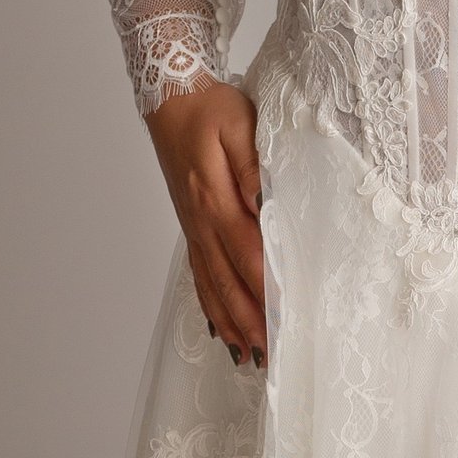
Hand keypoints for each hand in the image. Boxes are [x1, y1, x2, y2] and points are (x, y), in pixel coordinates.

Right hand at [146, 78, 266, 363]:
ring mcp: (194, 229)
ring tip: (250, 356)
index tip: (286, 316)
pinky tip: (223, 329)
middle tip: (273, 354)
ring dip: (232, 323)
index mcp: (216, 199)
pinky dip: (211, 306)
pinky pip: (200, 276)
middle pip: (228, 281)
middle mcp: (202, 222)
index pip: (248, 252)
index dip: (267, 286)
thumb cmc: (210, 110)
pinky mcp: (192, 229)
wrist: (171, 101)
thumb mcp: (239, 125)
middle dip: (251, 321)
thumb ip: (251, 167)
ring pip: (212, 286)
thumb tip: (262, 203)